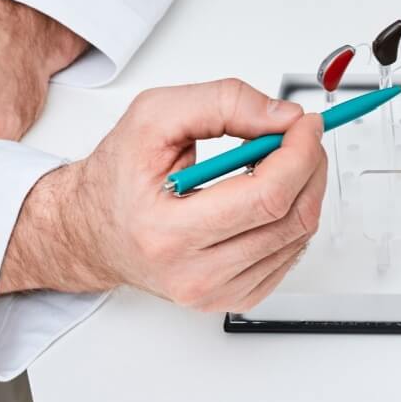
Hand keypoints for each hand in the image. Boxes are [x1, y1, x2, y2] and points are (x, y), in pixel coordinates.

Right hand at [0, 78, 325, 312]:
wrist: (89, 230)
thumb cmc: (117, 177)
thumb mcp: (154, 116)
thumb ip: (222, 103)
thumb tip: (281, 117)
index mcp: (167, 232)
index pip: (265, 197)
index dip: (299, 154)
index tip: (305, 125)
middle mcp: (193, 274)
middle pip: (290, 218)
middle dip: (310, 166)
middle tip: (302, 136)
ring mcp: (215, 292)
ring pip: (298, 238)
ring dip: (306, 189)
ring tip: (283, 160)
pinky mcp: (232, 298)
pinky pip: (290, 256)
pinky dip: (294, 216)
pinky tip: (274, 194)